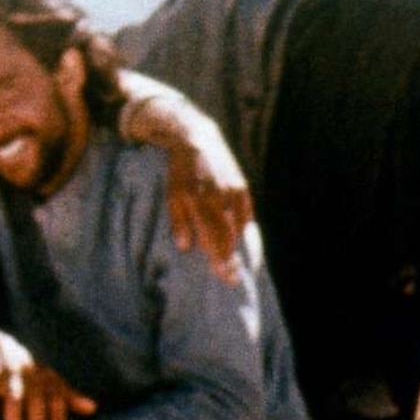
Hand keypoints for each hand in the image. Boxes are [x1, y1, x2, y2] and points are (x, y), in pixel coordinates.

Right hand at [0, 325, 95, 419]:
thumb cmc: (28, 371)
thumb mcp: (49, 380)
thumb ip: (68, 395)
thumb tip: (93, 409)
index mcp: (46, 376)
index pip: (55, 396)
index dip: (57, 417)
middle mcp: (30, 373)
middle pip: (35, 398)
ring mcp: (9, 373)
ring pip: (12, 397)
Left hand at [122, 91, 252, 282]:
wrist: (197, 139)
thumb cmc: (180, 172)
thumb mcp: (173, 195)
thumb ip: (179, 221)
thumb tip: (185, 247)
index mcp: (199, 200)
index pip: (212, 237)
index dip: (219, 258)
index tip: (222, 276)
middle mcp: (219, 197)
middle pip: (228, 236)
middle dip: (231, 260)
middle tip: (234, 280)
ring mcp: (233, 192)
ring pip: (239, 227)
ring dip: (241, 248)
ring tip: (243, 267)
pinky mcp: (242, 187)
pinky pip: (246, 214)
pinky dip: (246, 230)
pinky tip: (246, 244)